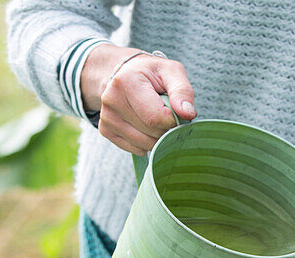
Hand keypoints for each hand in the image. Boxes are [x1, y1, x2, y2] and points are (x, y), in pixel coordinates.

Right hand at [80, 44, 196, 154]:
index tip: (175, 110)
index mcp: (126, 81)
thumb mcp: (171, 72)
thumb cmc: (151, 74)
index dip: (173, 119)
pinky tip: (144, 125)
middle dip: (166, 127)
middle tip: (165, 113)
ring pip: (145, 144)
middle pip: (151, 132)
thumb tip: (188, 114)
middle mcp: (112, 99)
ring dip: (157, 137)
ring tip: (154, 117)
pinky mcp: (106, 130)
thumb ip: (182, 91)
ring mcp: (107, 116)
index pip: (156, 117)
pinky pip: (136, 149)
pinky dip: (146, 143)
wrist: (124, 74)